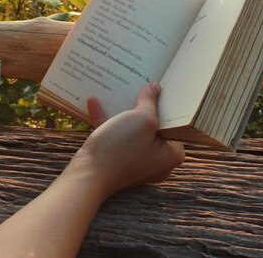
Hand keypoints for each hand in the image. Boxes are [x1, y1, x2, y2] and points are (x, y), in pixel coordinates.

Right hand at [69, 81, 184, 197]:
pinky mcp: (118, 162)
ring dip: (122, 112)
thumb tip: (154, 87)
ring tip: (119, 91)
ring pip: (133, 131)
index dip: (168, 104)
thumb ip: (149, 101)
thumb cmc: (120, 149)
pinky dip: (107, 122)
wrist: (87, 176)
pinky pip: (116, 137)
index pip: (175, 124)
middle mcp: (157, 161)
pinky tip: (95, 103)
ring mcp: (136, 162)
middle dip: (144, 106)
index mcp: (171, 154)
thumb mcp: (140, 118)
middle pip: (154, 126)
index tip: (163, 87)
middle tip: (142, 85)